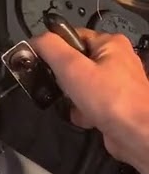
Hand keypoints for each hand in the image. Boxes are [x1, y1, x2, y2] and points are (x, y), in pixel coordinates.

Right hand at [32, 28, 148, 169]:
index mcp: (110, 43)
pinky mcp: (115, 103)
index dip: (53, 49)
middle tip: (65, 87)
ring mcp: (117, 83)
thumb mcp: (72, 67)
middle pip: (73, 63)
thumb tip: (35, 40)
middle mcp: (117, 60)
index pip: (70, 37)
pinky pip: (88, 102)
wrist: (139, 136)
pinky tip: (88, 117)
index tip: (41, 63)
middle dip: (64, 80)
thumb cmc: (112, 100)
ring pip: (78, 85)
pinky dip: (83, 111)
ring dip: (72, 98)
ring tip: (79, 105)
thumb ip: (49, 48)